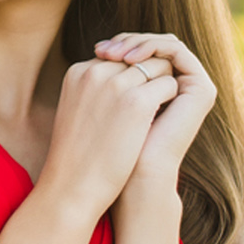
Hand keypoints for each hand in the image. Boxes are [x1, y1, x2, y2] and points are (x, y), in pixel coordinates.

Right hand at [42, 53, 177, 211]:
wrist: (72, 187)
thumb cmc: (76, 156)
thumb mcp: (76, 112)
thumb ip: (94, 90)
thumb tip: (121, 81)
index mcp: (77, 72)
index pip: (117, 57)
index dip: (131, 75)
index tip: (134, 97)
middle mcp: (95, 71)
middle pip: (138, 57)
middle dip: (149, 75)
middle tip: (152, 102)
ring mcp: (116, 85)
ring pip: (158, 66)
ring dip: (162, 85)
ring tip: (156, 110)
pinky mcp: (137, 102)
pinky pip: (169, 85)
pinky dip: (171, 98)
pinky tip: (163, 117)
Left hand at [92, 33, 215, 193]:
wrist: (135, 174)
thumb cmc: (114, 146)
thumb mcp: (109, 102)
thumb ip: (112, 74)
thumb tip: (98, 45)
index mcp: (161, 88)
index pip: (145, 50)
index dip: (121, 45)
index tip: (97, 49)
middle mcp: (180, 85)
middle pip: (155, 46)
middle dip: (128, 41)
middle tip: (103, 49)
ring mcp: (193, 86)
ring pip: (166, 44)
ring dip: (139, 43)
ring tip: (114, 54)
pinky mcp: (201, 89)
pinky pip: (176, 52)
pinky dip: (153, 48)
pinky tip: (129, 58)